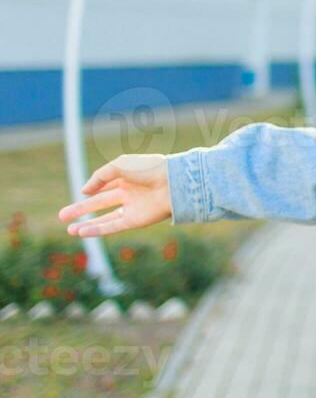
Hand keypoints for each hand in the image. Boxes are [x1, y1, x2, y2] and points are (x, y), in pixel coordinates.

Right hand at [57, 153, 172, 237]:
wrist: (172, 183)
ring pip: (106, 218)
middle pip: (101, 203)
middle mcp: (130, 193)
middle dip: (81, 209)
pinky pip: (113, 226)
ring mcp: (132, 207)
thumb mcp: (119, 165)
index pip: (106, 184)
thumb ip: (99, 177)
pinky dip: (97, 230)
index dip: (93, 188)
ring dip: (87, 224)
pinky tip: (82, 232)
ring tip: (69, 229)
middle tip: (62, 215)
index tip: (83, 191)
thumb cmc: (148, 169)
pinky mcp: (136, 220)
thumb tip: (83, 191)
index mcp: (128, 177)